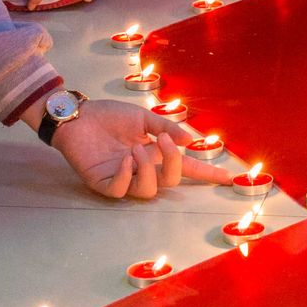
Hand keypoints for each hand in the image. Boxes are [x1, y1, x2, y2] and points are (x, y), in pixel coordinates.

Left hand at [47, 98, 230, 198]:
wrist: (77, 115)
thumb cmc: (108, 115)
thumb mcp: (142, 117)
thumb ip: (166, 128)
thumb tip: (191, 141)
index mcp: (155, 153)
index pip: (185, 167)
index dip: (206, 173)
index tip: (229, 178)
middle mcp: (143, 169)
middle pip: (170, 181)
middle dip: (173, 163)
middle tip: (164, 141)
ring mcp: (123, 178)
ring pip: (147, 191)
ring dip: (147, 169)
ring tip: (136, 149)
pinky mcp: (103, 183)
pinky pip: (120, 190)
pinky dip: (125, 175)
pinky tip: (123, 159)